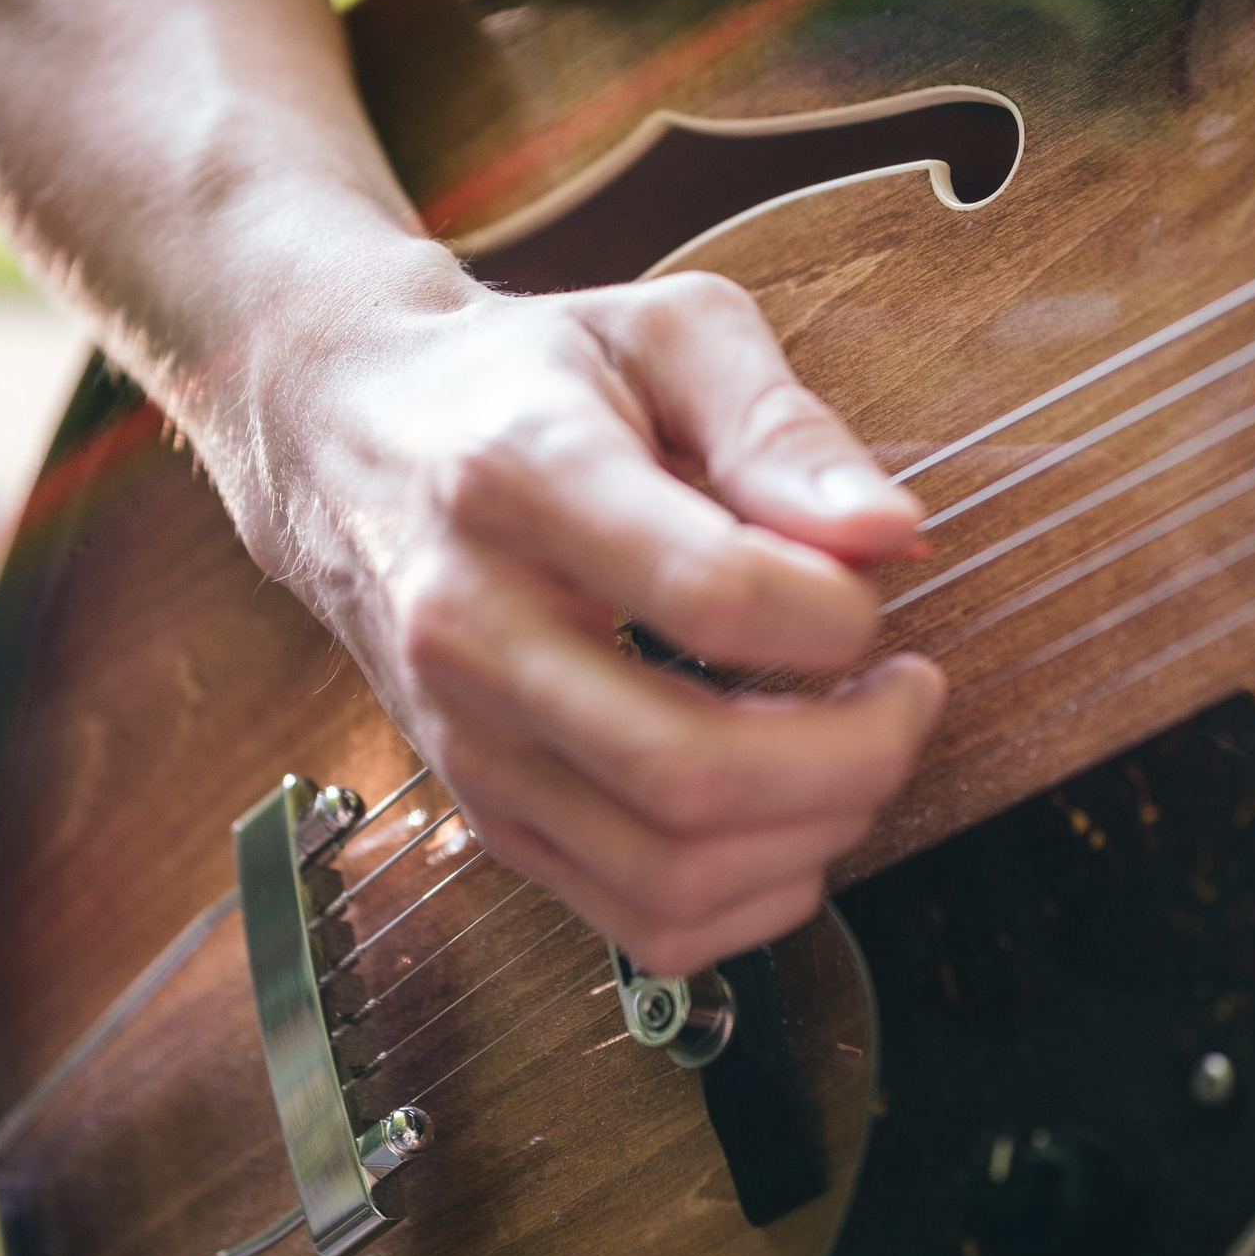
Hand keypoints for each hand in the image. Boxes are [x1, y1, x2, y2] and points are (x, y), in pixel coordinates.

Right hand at [230, 262, 946, 974]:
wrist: (347, 439)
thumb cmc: (527, 379)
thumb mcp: (662, 332)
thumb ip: (779, 424)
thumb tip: (888, 533)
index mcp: (518, 482)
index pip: (712, 597)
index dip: (840, 612)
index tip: (873, 580)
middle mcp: (469, 630)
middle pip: (690, 770)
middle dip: (854, 754)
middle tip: (907, 690)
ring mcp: (466, 740)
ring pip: (669, 872)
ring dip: (814, 834)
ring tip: (858, 749)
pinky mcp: (482, 811)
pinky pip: (639, 923)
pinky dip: (751, 900)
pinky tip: (792, 818)